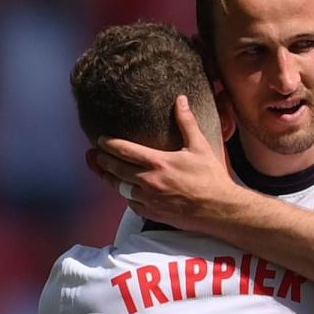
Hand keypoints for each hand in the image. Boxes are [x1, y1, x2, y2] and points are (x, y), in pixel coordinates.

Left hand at [86, 95, 241, 229]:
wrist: (219, 209)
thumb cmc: (211, 178)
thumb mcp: (200, 146)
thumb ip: (187, 122)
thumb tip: (181, 100)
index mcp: (158, 163)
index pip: (125, 151)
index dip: (109, 144)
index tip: (100, 140)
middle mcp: (149, 182)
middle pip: (117, 170)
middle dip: (102, 161)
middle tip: (94, 155)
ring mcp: (150, 200)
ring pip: (120, 189)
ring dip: (110, 179)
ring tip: (102, 172)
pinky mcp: (154, 214)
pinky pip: (132, 205)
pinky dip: (126, 196)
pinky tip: (124, 192)